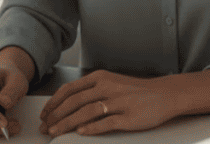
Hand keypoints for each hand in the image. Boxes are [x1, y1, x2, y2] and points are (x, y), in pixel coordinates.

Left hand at [38, 69, 177, 136]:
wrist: (164, 94)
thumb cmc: (135, 91)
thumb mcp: (111, 83)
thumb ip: (90, 91)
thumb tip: (66, 104)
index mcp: (100, 78)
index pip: (70, 89)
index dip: (54, 102)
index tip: (44, 114)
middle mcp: (107, 87)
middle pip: (74, 101)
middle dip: (56, 115)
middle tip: (45, 127)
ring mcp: (118, 102)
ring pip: (86, 112)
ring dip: (68, 123)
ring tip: (56, 132)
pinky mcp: (129, 117)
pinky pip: (106, 123)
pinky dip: (91, 128)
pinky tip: (81, 132)